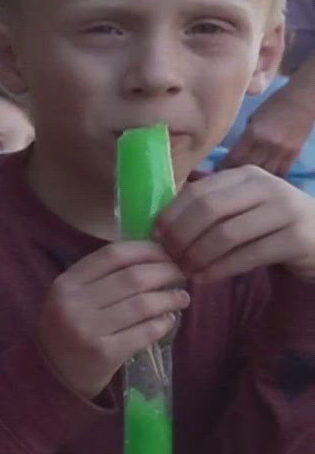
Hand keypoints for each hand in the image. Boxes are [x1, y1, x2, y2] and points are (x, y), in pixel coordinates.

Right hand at [37, 242, 188, 398]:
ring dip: (170, 299)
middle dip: (166, 272)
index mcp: (66, 283)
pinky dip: (163, 324)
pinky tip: (169, 320)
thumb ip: (103, 276)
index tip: (167, 254)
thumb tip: (155, 256)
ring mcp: (87, 330)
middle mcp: (73, 304)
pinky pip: (145, 332)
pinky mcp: (104, 354)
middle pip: (133, 278)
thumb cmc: (71, 328)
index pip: (113, 254)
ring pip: (143, 304)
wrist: (56, 373)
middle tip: (181, 275)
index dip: (147, 250)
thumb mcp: (73, 297)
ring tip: (181, 298)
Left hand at [155, 166, 314, 282]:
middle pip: (208, 210)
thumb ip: (209, 207)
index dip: (171, 215)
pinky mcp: (296, 239)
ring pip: (226, 235)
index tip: (156, 237)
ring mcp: (285, 211)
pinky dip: (219, 269)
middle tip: (169, 257)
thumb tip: (159, 225)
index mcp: (246, 175)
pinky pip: (247, 256)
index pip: (197, 191)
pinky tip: (205, 278)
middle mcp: (267, 186)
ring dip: (198, 257)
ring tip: (185, 271)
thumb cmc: (268, 226)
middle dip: (182, 237)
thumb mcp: (241, 207)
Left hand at [221, 87, 314, 176]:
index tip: (215, 173)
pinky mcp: (294, 154)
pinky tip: (264, 182)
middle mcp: (266, 144)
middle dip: (235, 175)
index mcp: (253, 133)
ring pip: (264, 173)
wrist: (302, 101)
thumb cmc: (274, 106)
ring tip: (245, 183)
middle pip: (247, 168)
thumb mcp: (253, 119)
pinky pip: (281, 173)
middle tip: (227, 180)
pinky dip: (271, 178)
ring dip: (253, 179)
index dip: (223, 168)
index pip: (234, 158)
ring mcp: (281, 151)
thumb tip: (233, 155)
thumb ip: (244, 138)